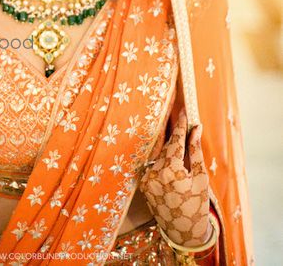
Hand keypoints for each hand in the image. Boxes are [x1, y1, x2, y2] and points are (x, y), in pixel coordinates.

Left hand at [139, 108, 209, 246]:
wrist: (184, 232)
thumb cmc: (197, 205)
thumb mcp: (201, 177)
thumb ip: (196, 151)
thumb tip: (196, 129)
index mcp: (171, 171)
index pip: (176, 141)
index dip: (181, 125)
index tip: (184, 111)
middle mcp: (155, 173)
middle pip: (167, 147)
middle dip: (177, 137)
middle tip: (186, 123)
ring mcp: (147, 179)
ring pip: (160, 156)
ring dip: (171, 150)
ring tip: (182, 146)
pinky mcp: (144, 185)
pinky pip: (155, 166)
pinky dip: (164, 162)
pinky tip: (174, 162)